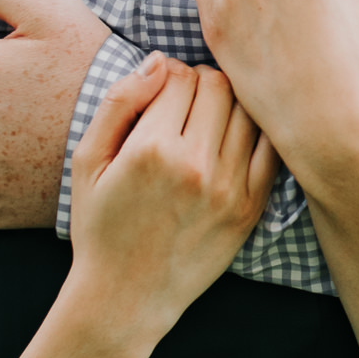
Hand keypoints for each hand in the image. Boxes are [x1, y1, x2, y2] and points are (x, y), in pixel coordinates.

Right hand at [66, 52, 275, 348]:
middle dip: (204, 82)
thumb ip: (119, 102)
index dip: (170, 74)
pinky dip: (259, 132)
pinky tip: (238, 138)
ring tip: (212, 118)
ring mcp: (229, 189)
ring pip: (249, 112)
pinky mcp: (251, 209)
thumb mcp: (88, 161)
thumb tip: (160, 59)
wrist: (126, 298)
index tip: (162, 91)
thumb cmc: (100, 227)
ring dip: (233, 104)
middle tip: (189, 100)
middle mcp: (195, 166)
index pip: (181, 76)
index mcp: (150, 150)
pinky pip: (271, 149)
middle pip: (220, 86)